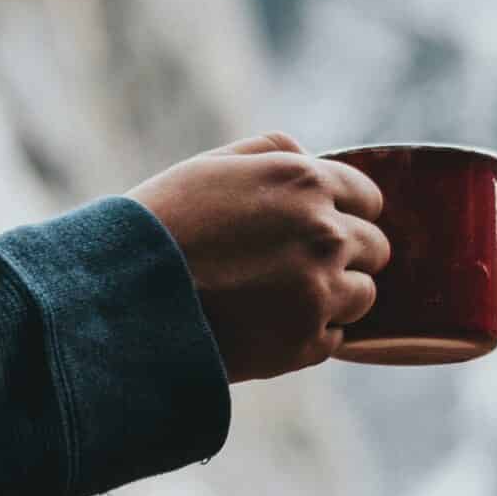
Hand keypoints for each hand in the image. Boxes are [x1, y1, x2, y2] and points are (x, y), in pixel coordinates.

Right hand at [128, 133, 389, 383]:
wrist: (121, 299)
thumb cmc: (160, 224)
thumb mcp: (212, 165)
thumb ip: (273, 152)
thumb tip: (314, 159)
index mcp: (306, 183)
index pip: (369, 198)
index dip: (348, 212)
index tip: (324, 225)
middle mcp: (325, 235)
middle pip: (375, 248)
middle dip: (347, 254)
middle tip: (299, 264)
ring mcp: (319, 292)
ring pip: (363, 295)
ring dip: (335, 295)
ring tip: (282, 297)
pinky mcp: (306, 344)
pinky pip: (335, 337)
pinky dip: (311, 333)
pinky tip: (267, 324)